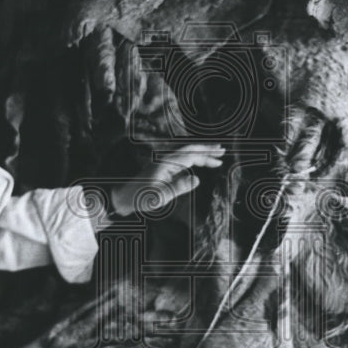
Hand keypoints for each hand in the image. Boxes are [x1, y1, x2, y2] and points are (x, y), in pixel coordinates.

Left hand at [108, 143, 225, 217]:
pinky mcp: (163, 168)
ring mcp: (164, 163)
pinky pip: (182, 160)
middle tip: (222, 150)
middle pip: (189, 149)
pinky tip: (199, 164)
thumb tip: (197, 178)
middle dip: (206, 149)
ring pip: (186, 154)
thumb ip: (179, 187)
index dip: (206, 155)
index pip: (190, 154)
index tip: (220, 158)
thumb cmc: (141, 197)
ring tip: (215, 157)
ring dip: (200, 154)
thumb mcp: (160, 196)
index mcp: (166, 163)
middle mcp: (166, 159)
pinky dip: (193, 160)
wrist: (124, 197)